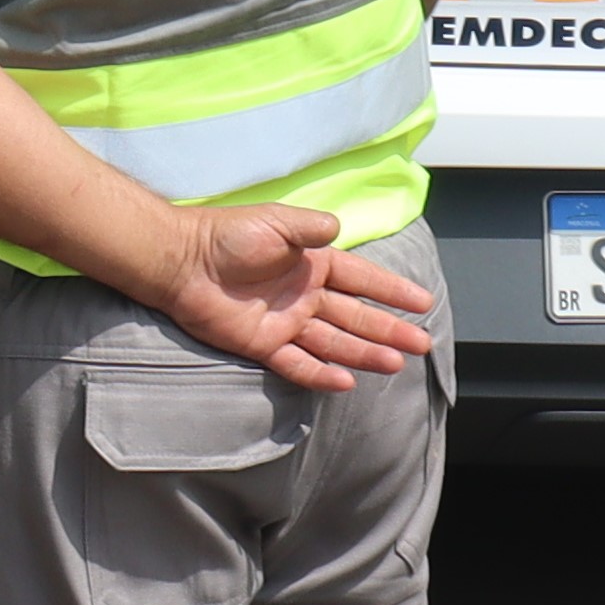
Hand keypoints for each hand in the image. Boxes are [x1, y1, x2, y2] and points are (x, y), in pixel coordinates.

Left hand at [147, 202, 438, 392]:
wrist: (181, 261)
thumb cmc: (226, 235)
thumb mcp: (276, 223)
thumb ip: (310, 228)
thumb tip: (340, 229)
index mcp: (312, 264)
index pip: (361, 279)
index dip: (391, 291)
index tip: (423, 303)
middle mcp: (303, 295)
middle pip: (355, 316)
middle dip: (389, 329)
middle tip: (422, 344)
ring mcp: (284, 322)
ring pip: (334, 342)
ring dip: (365, 353)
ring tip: (396, 364)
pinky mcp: (262, 344)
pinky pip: (297, 363)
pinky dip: (320, 374)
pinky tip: (347, 382)